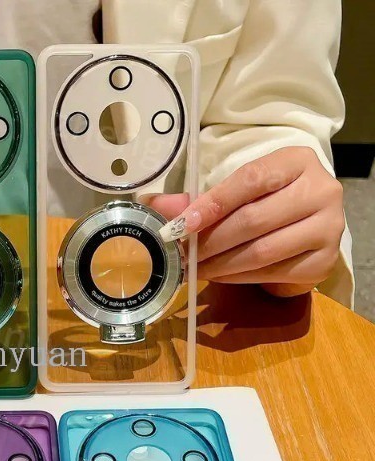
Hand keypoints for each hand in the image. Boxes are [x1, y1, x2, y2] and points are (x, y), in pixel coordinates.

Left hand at [153, 146, 345, 296]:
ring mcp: (328, 227)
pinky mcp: (324, 262)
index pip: (250, 179)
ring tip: (196, 269)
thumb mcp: (238, 193)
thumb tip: (154, 205)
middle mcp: (321, 190)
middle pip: (254, 219)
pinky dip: (239, 278)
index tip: (182, 224)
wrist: (306, 230)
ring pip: (262, 251)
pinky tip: (221, 277)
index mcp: (297, 161)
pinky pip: (272, 273)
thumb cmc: (266, 204)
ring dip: (220, 264)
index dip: (213, 203)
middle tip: (183, 254)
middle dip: (211, 241)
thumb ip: (199, 199)